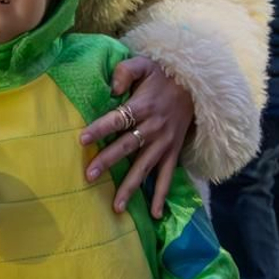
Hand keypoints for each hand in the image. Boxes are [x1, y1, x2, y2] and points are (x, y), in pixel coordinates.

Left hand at [79, 57, 194, 218]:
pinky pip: (167, 177)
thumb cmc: (163, 77)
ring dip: (130, 187)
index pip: (117, 118)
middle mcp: (153, 128)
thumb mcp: (145, 65)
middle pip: (127, 147)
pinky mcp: (173, 153)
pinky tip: (155, 214)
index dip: (100, 129)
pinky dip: (161, 195)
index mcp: (143, 106)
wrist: (197, 89)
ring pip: (145, 168)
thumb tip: (111, 88)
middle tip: (89, 176)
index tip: (82, 140)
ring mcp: (164, 144)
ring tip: (116, 207)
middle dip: (107, 162)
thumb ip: (126, 71)